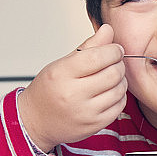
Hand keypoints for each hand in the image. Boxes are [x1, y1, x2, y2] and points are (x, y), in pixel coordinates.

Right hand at [18, 24, 127, 151]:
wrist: (35, 121)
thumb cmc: (48, 90)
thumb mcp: (62, 64)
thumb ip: (88, 46)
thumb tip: (108, 29)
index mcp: (62, 74)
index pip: (98, 57)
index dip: (113, 50)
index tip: (115, 49)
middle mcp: (73, 94)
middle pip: (112, 73)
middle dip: (119, 64)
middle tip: (114, 62)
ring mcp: (85, 112)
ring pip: (119, 90)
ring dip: (121, 80)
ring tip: (112, 77)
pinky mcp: (94, 125)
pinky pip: (119, 106)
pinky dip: (119, 96)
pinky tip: (110, 92)